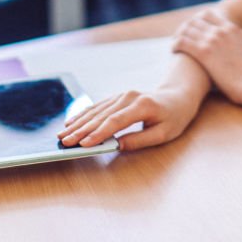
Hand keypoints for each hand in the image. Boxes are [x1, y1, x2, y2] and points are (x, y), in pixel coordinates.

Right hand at [57, 85, 201, 150]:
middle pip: (101, 115)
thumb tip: (118, 146)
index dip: (98, 133)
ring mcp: (122, 95)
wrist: (178, 97)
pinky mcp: (118, 97)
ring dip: (78, 123)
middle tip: (65, 142)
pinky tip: (71, 122)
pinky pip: (98, 106)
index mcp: (142, 105)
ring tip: (63, 134)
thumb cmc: (174, 118)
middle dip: (81, 130)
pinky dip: (83, 115)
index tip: (84, 143)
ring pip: (96, 110)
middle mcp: (129, 97)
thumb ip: (140, 140)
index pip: (115, 121)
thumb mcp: (164, 134)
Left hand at [172, 9, 241, 103]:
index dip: (198, 20)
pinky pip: (183, 42)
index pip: (209, 15)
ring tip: (175, 44)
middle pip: (196, 20)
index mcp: (232, 28)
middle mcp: (221, 30)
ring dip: (178, 35)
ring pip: (187, 29)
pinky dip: (176, 44)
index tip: (193, 28)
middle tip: (180, 36)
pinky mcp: (204, 52)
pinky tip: (173, 50)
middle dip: (186, 28)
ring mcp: (212, 40)